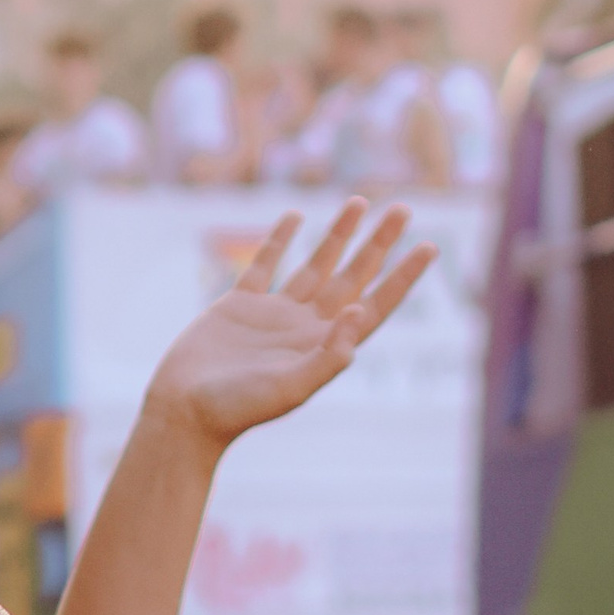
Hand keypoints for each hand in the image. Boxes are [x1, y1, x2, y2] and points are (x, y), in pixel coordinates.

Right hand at [143, 202, 435, 457]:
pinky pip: (266, 264)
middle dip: (379, 244)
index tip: (429, 248)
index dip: (402, 278)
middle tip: (404, 209)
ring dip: (339, 235)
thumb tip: (361, 314)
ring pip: (316, 265)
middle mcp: (305, 328)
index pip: (374, 305)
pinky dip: (281, 240)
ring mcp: (274, 315)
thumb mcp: (290, 388)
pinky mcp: (240, 305)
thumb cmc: (237, 409)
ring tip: (361, 201)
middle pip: (353, 277)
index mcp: (323, 347)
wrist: (184, 413)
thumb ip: (328, 356)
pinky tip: (297, 217)